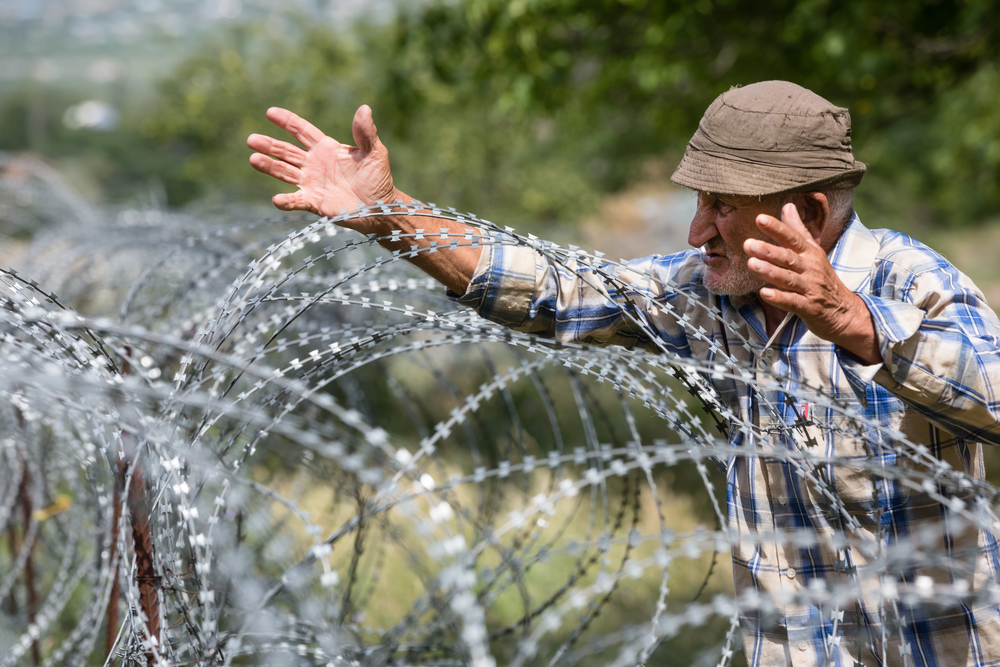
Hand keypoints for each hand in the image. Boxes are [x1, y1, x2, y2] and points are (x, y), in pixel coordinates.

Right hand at [247, 105, 396, 232]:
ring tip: (253, 159)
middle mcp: (314, 164)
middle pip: (286, 151)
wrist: (380, 207)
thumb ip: (366, 133)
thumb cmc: (379, 178)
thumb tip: (364, 109)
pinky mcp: (314, 202)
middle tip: (251, 140)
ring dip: (269, 167)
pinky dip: (286, 201)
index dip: (287, 121)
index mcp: (326, 148)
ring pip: (284, 172)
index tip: (270, 112)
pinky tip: (277, 200)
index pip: (302, 131)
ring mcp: (312, 183)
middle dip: (269, 145)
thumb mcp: (374, 152)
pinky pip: (296, 201)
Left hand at [744, 203, 879, 363]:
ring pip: (788, 278)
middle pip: (788, 257)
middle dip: (768, 250)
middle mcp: (810, 268)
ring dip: (770, 271)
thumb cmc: (822, 278)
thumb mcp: (813, 251)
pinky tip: (764, 293)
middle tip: (748, 244)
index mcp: (810, 253)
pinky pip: (793, 302)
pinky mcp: (809, 307)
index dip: (777, 228)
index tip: (760, 218)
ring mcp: (810, 288)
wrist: (844, 311)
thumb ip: (798, 229)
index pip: (792, 238)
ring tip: (751, 264)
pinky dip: (779, 298)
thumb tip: (788, 205)